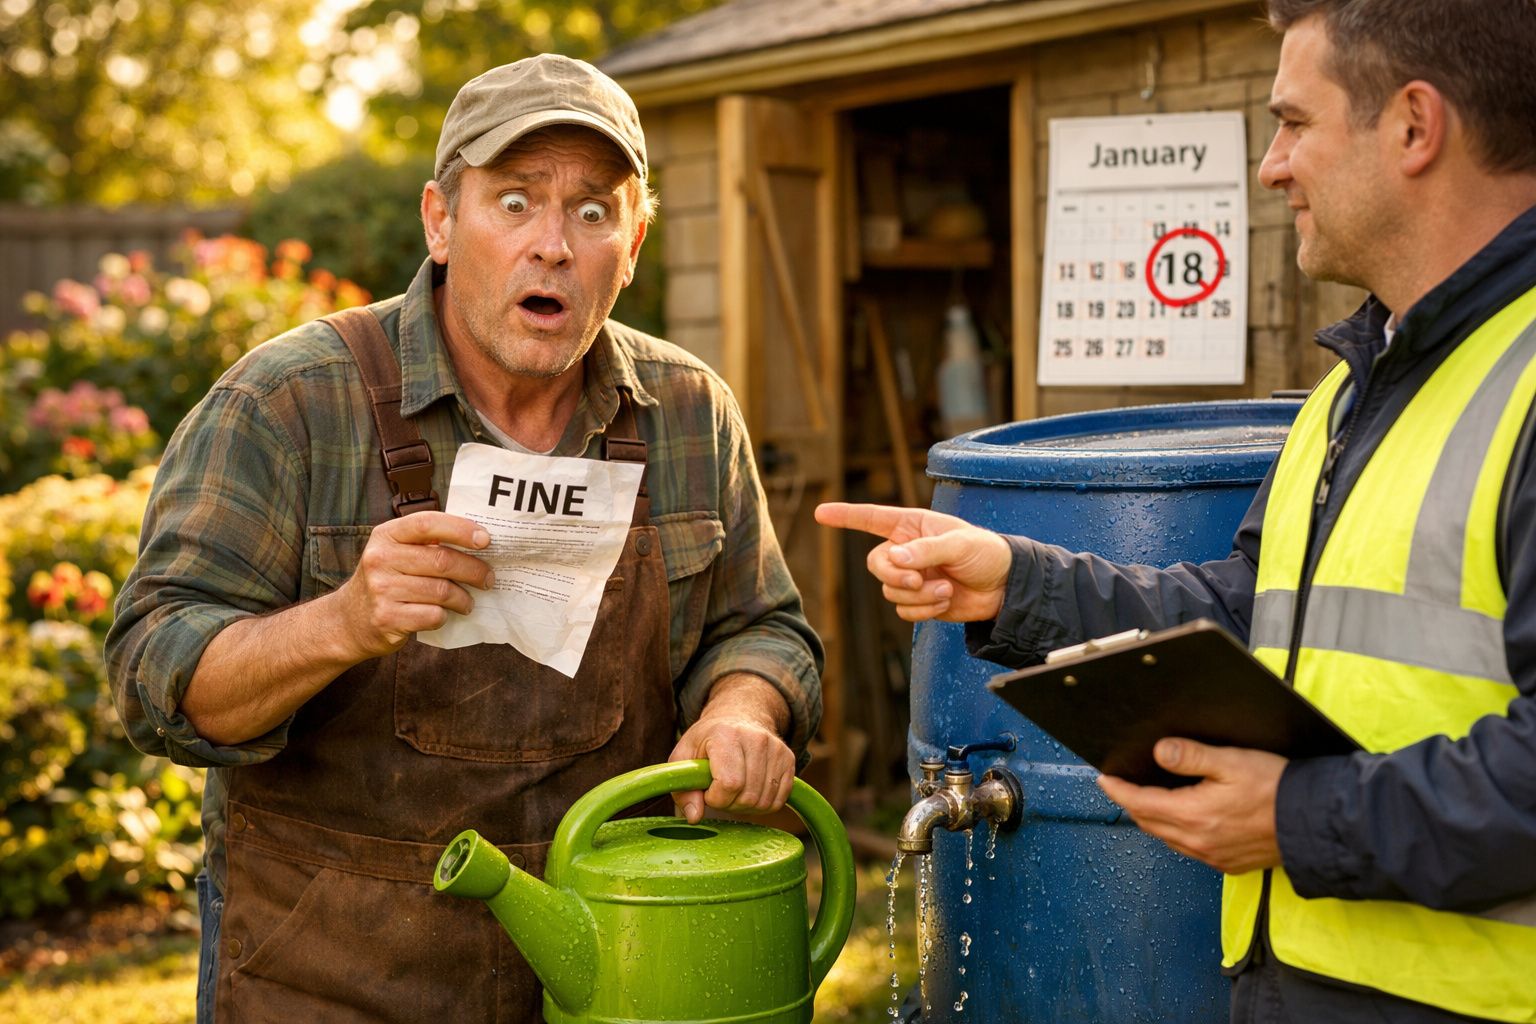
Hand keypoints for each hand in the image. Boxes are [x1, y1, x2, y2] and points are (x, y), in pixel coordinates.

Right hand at [332, 511, 494, 659]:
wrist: (348, 620)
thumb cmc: (385, 581)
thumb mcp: (394, 552)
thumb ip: (426, 544)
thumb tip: (479, 542)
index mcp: (386, 536)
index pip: (427, 523)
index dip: (460, 529)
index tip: (485, 539)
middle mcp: (380, 559)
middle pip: (442, 560)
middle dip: (474, 570)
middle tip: (488, 578)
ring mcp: (381, 590)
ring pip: (441, 591)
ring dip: (463, 598)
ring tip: (468, 602)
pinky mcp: (386, 618)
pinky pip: (432, 615)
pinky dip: (444, 616)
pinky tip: (443, 615)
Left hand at [668, 674, 795, 822]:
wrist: (738, 717)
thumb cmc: (708, 740)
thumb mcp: (684, 757)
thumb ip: (683, 788)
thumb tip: (694, 817)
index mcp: (726, 735)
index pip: (729, 784)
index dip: (715, 797)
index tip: (708, 789)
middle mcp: (756, 739)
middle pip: (748, 797)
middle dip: (730, 804)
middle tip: (720, 791)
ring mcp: (776, 749)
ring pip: (764, 802)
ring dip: (746, 806)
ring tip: (735, 790)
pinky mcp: (789, 759)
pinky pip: (779, 800)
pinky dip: (763, 804)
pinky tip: (750, 791)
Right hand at [814, 502, 1012, 621]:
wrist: (1005, 588)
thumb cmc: (987, 553)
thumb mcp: (960, 544)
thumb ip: (925, 550)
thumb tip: (894, 559)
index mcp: (913, 526)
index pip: (872, 518)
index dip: (846, 516)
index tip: (820, 512)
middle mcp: (907, 550)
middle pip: (877, 564)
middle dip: (895, 576)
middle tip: (918, 580)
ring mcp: (912, 577)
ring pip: (890, 591)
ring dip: (918, 595)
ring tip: (945, 589)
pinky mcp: (919, 601)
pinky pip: (904, 610)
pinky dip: (924, 609)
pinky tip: (946, 600)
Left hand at [1096, 738, 1285, 874]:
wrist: (1315, 823)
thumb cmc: (1277, 789)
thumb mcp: (1231, 762)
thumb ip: (1191, 756)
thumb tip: (1160, 752)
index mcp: (1194, 816)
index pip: (1140, 803)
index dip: (1118, 791)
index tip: (1104, 780)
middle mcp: (1198, 842)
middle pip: (1149, 823)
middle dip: (1131, 804)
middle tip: (1120, 788)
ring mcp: (1213, 857)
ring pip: (1167, 838)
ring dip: (1152, 820)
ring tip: (1144, 802)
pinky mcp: (1228, 864)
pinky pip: (1189, 849)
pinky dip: (1175, 833)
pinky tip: (1180, 821)